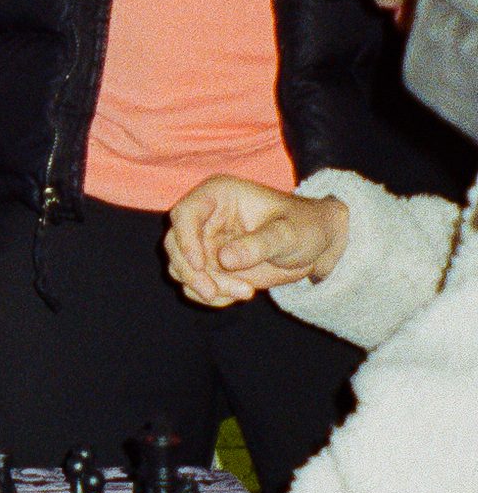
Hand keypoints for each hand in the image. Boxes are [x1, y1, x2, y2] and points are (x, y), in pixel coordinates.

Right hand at [165, 175, 348, 305]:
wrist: (317, 246)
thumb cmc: (305, 227)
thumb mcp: (288, 233)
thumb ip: (258, 244)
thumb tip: (225, 259)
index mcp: (218, 196)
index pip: (184, 214)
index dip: (185, 240)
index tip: (200, 265)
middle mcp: (206, 218)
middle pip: (175, 245)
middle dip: (193, 272)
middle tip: (214, 292)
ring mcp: (205, 243)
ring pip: (182, 268)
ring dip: (206, 287)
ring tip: (245, 292)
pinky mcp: (212, 266)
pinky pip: (194, 284)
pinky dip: (212, 295)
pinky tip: (241, 293)